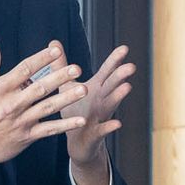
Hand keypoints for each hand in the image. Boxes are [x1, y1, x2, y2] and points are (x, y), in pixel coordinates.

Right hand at [0, 39, 85, 184]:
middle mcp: (12, 104)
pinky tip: (80, 120)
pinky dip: (65, 126)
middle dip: (59, 77)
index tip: (56, 50)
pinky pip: (49, 130)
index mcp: (1, 89)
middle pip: (40, 87)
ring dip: (67, 98)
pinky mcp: (26, 137)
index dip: (42, 58)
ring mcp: (20, 121)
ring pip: (47, 107)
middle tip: (77, 68)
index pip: (24, 69)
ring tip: (83, 90)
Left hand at [63, 44, 133, 170]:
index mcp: (95, 88)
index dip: (115, 60)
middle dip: (120, 76)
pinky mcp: (95, 133)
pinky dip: (110, 127)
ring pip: (110, 105)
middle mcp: (101, 101)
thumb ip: (61, 65)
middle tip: (130, 66)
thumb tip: (53, 43)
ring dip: (118, 97)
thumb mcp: (66, 86)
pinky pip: (103, 129)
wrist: (77, 141)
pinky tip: (117, 124)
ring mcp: (100, 117)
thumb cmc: (74, 111)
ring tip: (127, 87)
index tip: (124, 48)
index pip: (106, 71)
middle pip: (111, 86)